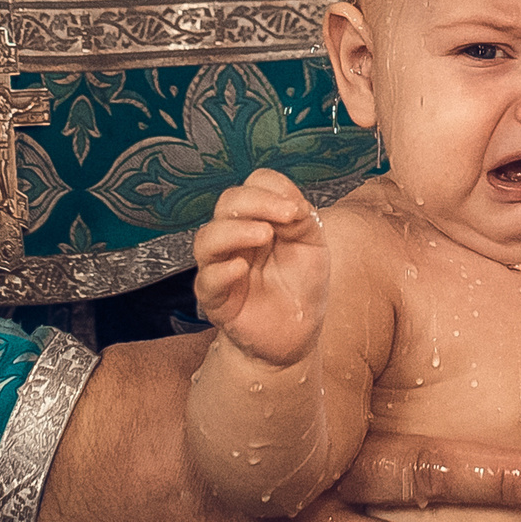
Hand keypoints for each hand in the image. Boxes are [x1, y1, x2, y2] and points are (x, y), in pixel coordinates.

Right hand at [193, 168, 325, 364]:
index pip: (252, 186)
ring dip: (235, 231)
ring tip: (264, 235)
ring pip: (207, 238)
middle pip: (228, 203)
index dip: (271, 189)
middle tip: (286, 215)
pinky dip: (222, 271)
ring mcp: (221, 266)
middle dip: (256, 202)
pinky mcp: (215, 299)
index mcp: (259, 218)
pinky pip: (207, 280)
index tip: (295, 208)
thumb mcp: (313, 246)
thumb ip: (304, 220)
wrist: (297, 334)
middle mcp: (236, 237)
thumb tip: (291, 201)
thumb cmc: (302, 287)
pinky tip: (241, 268)